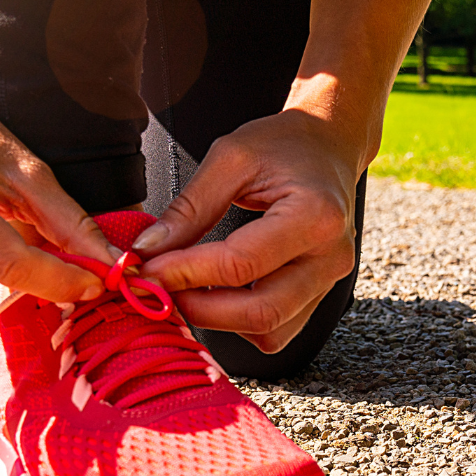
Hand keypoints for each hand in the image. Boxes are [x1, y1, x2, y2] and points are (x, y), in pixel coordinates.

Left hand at [134, 110, 358, 352]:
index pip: (240, 264)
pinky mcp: (319, 293)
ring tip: (184, 290)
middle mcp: (329, 256)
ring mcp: (329, 279)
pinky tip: (216, 295)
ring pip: (270, 331)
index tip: (146, 270)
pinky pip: (278, 330)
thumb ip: (188, 208)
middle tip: (159, 288)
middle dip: (199, 308)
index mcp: (314, 215)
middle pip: (260, 312)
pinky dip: (240, 323)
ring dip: (219, 321)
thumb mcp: (230, 158)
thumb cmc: (283, 144)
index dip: (186, 273)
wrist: (327, 145)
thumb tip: (149, 249)